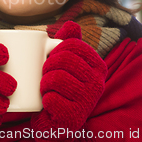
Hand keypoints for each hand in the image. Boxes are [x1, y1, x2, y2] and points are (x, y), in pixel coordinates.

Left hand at [31, 21, 106, 139]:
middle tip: (45, 74)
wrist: (55, 118)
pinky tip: (48, 103)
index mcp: (98, 65)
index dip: (55, 49)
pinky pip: (51, 99)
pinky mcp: (74, 117)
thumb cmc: (61, 85)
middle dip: (47, 65)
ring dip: (44, 83)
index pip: (73, 44)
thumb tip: (71, 24)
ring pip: (56, 78)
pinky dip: (44, 99)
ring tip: (46, 88)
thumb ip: (68, 41)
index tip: (51, 59)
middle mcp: (98, 83)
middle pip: (64, 59)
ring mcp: (88, 101)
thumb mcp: (65, 61)